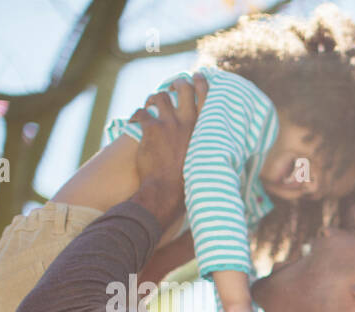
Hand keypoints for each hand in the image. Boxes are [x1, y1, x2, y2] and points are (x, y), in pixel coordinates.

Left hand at [131, 73, 209, 227]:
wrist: (167, 191)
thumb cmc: (188, 183)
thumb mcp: (205, 163)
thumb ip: (207, 150)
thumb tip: (218, 156)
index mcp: (203, 130)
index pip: (206, 98)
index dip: (202, 83)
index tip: (198, 76)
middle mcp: (187, 122)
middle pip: (183, 89)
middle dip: (177, 84)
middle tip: (172, 87)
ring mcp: (168, 123)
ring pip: (159, 96)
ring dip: (153, 100)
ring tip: (150, 105)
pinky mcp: (150, 128)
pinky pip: (140, 113)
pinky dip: (136, 117)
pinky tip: (135, 124)